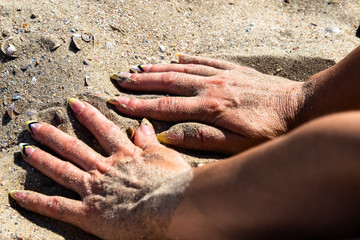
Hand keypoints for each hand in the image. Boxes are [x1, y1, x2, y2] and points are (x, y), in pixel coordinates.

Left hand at [11, 98, 190, 239]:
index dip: (87, 116)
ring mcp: (94, 189)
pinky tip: (18, 195)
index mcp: (124, 155)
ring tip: (25, 149)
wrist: (172, 205)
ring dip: (42, 159)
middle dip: (54, 136)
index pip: (102, 130)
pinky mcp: (88, 213)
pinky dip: (37, 201)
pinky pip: (58, 206)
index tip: (74, 104)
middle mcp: (104, 168)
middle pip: (74, 148)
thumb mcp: (164, 156)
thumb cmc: (174, 182)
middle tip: (35, 126)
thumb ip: (149, 142)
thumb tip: (142, 126)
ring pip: (62, 170)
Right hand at [108, 54, 305, 153]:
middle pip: (169, 83)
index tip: (119, 102)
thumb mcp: (236, 145)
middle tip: (121, 80)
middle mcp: (211, 87)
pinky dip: (189, 59)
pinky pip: (206, 60)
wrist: (300, 107)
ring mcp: (222, 75)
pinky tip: (178, 57)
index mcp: (209, 108)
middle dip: (142, 83)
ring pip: (183, 69)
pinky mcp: (234, 70)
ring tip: (140, 68)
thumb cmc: (269, 131)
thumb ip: (201, 139)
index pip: (166, 107)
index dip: (140, 106)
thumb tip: (169, 136)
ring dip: (159, 69)